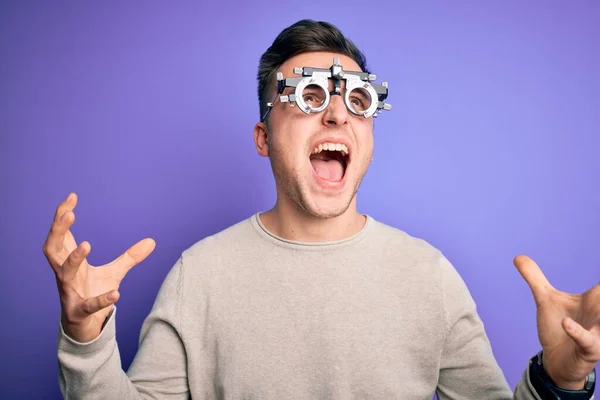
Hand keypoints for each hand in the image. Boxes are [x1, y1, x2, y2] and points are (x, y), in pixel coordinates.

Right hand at [43, 193, 155, 342]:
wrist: (84, 325)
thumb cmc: (92, 292)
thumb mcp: (115, 272)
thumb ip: (131, 257)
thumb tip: (152, 240)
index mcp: (69, 261)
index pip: (61, 234)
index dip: (63, 215)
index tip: (72, 196)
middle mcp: (65, 274)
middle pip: (52, 248)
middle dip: (58, 230)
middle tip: (69, 213)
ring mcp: (69, 292)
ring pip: (63, 273)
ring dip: (73, 258)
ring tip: (87, 243)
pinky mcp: (78, 312)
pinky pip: (87, 306)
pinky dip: (101, 300)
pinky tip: (116, 294)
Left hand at [514, 254, 598, 388]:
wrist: (556, 360)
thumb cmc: (557, 328)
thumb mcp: (545, 300)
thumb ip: (535, 278)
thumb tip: (518, 256)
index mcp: (591, 300)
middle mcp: (598, 315)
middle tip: (598, 292)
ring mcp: (596, 333)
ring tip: (595, 303)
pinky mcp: (590, 350)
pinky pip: (587, 341)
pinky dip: (577, 332)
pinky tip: (565, 323)